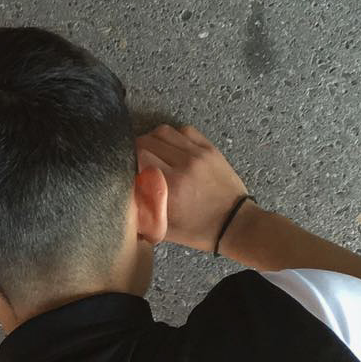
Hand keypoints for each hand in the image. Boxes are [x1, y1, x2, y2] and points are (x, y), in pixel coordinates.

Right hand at [137, 124, 248, 251]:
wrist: (236, 225)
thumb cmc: (199, 231)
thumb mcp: (163, 228)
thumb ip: (141, 209)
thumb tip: (124, 191)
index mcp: (172, 185)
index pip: (139, 155)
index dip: (128, 160)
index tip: (128, 170)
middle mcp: (185, 164)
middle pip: (147, 140)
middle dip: (137, 149)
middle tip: (137, 161)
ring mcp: (199, 154)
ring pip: (163, 131)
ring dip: (153, 139)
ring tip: (153, 152)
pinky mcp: (210, 149)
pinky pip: (184, 130)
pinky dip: (173, 136)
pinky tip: (172, 148)